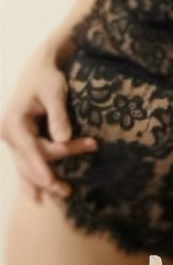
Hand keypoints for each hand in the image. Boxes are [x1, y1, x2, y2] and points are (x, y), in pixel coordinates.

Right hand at [0, 43, 97, 202]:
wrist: (39, 69)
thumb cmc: (48, 78)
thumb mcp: (55, 92)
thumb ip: (58, 115)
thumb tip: (62, 139)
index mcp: (14, 121)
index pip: (29, 148)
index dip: (42, 166)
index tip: (52, 181)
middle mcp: (9, 133)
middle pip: (31, 160)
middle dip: (50, 174)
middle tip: (71, 189)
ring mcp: (13, 139)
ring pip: (27, 166)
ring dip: (44, 181)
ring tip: (65, 193)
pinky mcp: (21, 141)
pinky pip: (26, 163)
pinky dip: (34, 177)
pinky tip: (36, 194)